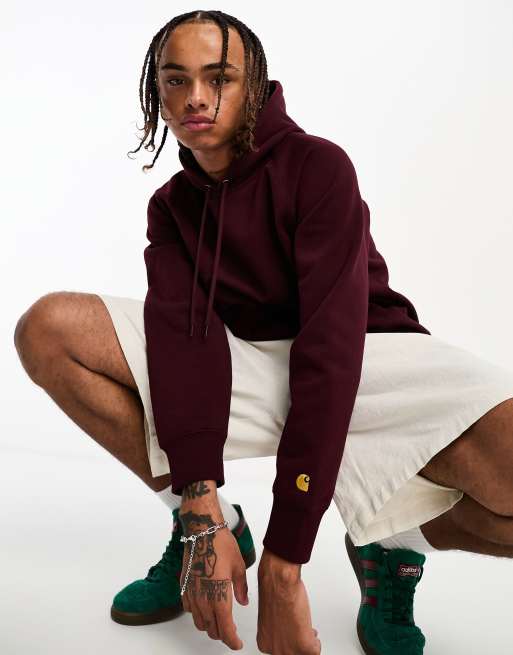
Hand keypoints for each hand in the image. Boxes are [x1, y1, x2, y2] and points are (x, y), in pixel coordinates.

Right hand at [179, 496, 248, 649]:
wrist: (201, 530)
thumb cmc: (221, 544)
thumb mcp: (238, 566)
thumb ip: (240, 588)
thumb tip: (243, 601)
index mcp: (219, 596)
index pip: (225, 629)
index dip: (232, 640)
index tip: (237, 644)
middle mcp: (203, 599)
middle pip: (211, 629)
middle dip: (222, 634)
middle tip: (230, 631)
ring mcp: (191, 593)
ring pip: (199, 622)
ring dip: (209, 625)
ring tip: (219, 621)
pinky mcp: (184, 586)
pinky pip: (189, 609)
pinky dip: (197, 613)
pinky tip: (204, 606)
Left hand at [256, 548, 320, 653]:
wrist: (279, 584)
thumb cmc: (274, 592)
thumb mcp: (271, 616)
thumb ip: (277, 627)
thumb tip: (285, 626)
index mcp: (264, 643)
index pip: (281, 651)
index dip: (291, 641)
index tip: (294, 637)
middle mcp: (274, 650)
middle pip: (292, 653)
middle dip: (300, 642)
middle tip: (304, 633)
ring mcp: (289, 650)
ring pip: (303, 653)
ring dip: (308, 642)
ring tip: (308, 632)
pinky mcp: (303, 646)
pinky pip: (315, 652)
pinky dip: (316, 643)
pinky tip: (313, 633)